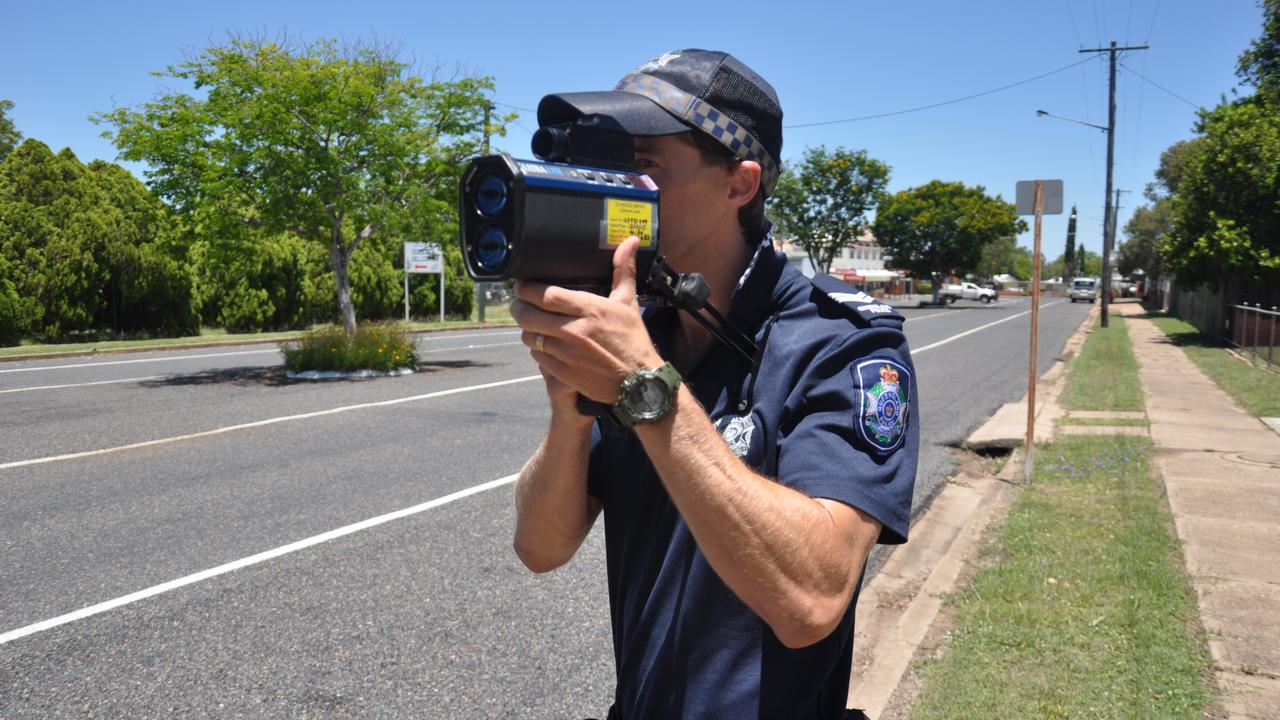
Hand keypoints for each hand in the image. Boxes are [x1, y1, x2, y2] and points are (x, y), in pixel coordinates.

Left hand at [512, 237, 662, 408]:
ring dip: (527, 328)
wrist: (640, 383)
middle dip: (518, 306)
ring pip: (529, 336)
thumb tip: (629, 240)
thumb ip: (623, 270)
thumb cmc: (633, 340)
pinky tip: (544, 344)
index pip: (544, 294)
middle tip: (520, 303)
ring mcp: (566, 353)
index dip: (525, 288)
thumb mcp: (628, 303)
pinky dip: (537, 349)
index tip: (522, 285)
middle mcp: (574, 330)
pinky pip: (537, 357)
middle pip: (527, 314)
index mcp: (589, 309)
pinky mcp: (562, 373)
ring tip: (532, 323)